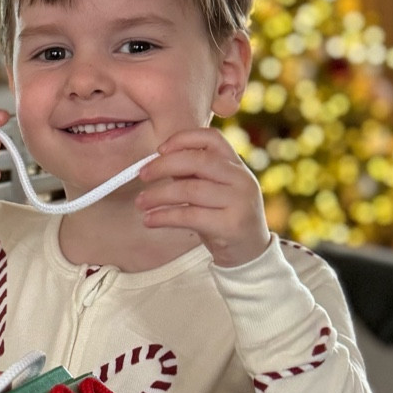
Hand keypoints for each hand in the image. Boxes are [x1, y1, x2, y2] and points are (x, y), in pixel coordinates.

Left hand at [136, 128, 269, 268]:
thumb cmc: (223, 217)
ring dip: (158, 195)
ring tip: (141, 202)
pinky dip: (164, 216)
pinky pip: (190, 216)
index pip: (212, 139)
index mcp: (236, 165)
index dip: (184, 139)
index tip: (159, 149)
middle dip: (163, 166)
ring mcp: (239, 202)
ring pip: (190, 189)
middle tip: (142, 175)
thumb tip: (156, 164)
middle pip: (198, 160)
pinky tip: (150, 220)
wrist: (250, 253)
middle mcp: (242, 179)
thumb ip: (191, 175)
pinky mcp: (231, 225)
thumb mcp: (212, 191)